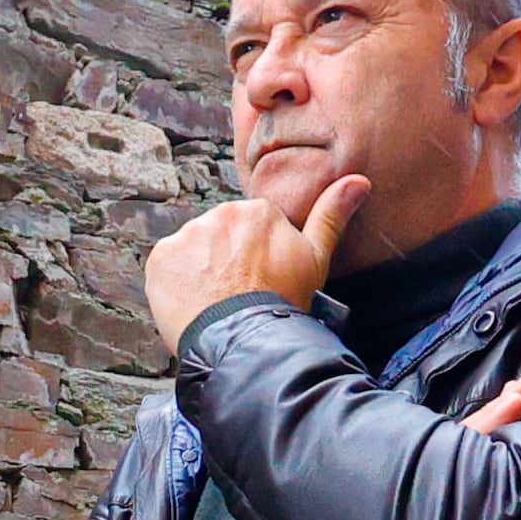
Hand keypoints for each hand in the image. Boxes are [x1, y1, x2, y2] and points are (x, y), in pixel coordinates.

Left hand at [144, 172, 367, 344]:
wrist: (243, 338)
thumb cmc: (282, 301)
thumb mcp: (315, 259)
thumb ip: (331, 216)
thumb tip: (358, 181)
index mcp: (257, 210)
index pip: (251, 230)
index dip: (255, 258)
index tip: (259, 280)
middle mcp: (220, 214)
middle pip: (220, 237)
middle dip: (226, 260)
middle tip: (237, 293)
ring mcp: (187, 235)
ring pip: (194, 251)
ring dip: (201, 270)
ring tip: (216, 301)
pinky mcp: (161, 257)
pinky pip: (168, 265)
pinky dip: (176, 282)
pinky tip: (193, 302)